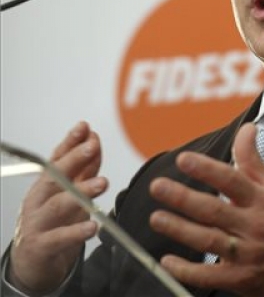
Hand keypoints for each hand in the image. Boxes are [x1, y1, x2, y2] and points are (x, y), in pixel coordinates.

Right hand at [8, 122, 107, 295]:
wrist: (31, 264)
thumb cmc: (53, 223)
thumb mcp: (68, 193)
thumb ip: (83, 170)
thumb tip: (94, 141)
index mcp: (46, 185)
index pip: (57, 159)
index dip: (70, 142)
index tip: (85, 127)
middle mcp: (38, 200)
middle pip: (54, 177)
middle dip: (73, 160)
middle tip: (93, 147)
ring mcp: (37, 223)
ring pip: (57, 205)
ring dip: (81, 193)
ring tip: (103, 183)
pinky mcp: (41, 247)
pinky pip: (59, 238)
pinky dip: (76, 232)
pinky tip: (93, 227)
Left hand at [149, 123, 263, 296]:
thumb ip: (253, 159)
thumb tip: (247, 128)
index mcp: (261, 201)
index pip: (233, 182)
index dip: (208, 170)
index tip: (183, 159)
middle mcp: (254, 226)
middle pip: (215, 210)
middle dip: (184, 198)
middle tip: (157, 186)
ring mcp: (246, 254)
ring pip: (209, 241)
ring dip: (180, 230)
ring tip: (156, 218)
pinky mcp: (238, 278)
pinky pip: (209, 277)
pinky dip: (187, 271)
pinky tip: (166, 261)